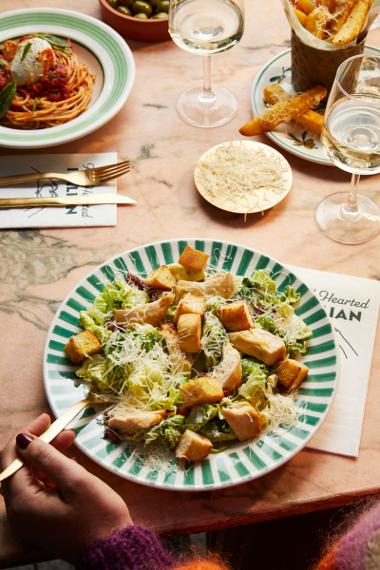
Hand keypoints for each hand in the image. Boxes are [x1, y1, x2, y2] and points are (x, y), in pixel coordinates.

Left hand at [0, 414, 131, 562]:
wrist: (113, 551)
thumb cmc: (99, 516)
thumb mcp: (76, 481)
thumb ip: (47, 457)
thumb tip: (23, 439)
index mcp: (23, 502)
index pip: (11, 459)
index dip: (27, 435)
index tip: (47, 418)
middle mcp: (19, 512)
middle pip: (19, 467)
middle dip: (39, 445)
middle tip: (63, 429)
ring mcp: (29, 518)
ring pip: (29, 477)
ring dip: (47, 457)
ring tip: (70, 441)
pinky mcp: (41, 520)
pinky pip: (38, 490)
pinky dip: (50, 473)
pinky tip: (69, 463)